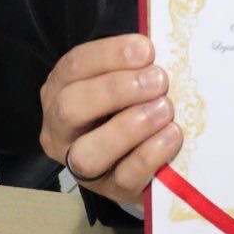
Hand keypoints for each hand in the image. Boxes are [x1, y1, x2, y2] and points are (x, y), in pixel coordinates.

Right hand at [39, 34, 182, 203]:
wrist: (143, 153)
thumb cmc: (133, 100)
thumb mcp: (128, 75)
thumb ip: (137, 62)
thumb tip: (160, 44)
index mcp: (62, 89)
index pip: (75, 66)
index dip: (110, 55)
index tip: (146, 50)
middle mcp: (61, 129)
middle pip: (70, 108)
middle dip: (116, 90)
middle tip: (158, 80)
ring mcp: (81, 164)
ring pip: (88, 152)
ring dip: (130, 126)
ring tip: (164, 109)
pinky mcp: (110, 189)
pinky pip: (124, 176)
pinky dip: (150, 153)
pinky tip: (172, 134)